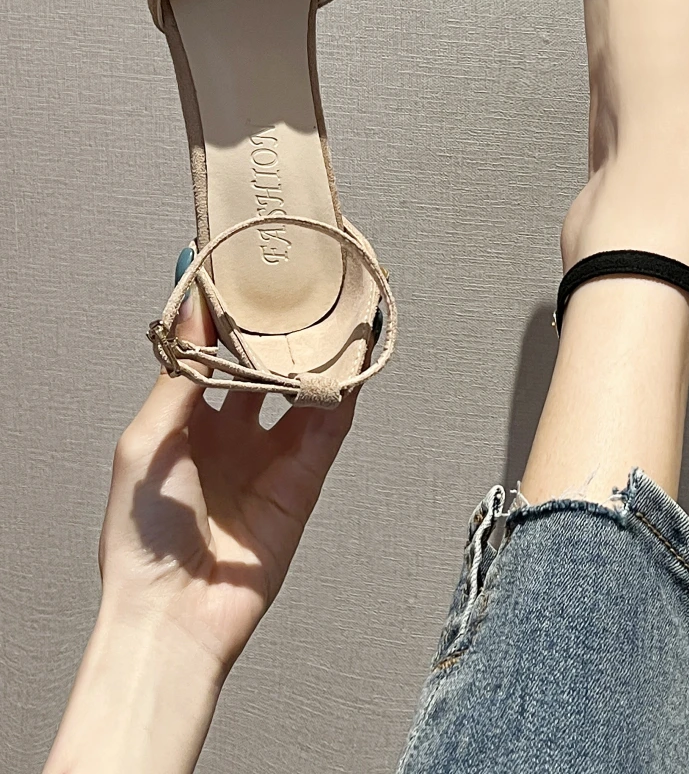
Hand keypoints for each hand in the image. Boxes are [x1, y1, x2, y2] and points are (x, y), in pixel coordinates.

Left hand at [45, 253, 357, 773]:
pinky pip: (332, 424)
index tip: (245, 263)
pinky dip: (346, 390)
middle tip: (302, 276)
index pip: (215, 348)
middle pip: (266, 361)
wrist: (175, 616)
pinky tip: (354, 354)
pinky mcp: (306, 478)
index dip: (231, 309)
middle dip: (283, 323)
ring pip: (305, 387)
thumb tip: (190, 301)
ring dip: (320, 349)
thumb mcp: (148, 440)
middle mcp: (232, 431)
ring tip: (337, 302)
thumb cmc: (143, 539)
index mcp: (186, 419)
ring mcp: (272, 453)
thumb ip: (180, 372)